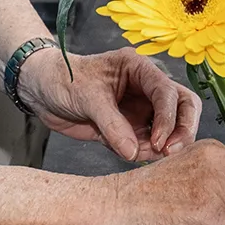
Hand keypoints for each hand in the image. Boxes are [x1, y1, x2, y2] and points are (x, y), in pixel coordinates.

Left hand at [18, 46, 199, 160]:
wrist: (41, 90)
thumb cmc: (62, 79)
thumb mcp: (86, 96)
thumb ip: (111, 124)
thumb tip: (133, 151)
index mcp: (139, 69)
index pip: (168, 92)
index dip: (168, 118)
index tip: (159, 141)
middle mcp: (146, 89)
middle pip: (183, 107)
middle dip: (182, 130)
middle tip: (170, 152)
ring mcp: (140, 110)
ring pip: (170, 128)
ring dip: (164, 145)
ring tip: (142, 154)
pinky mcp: (130, 129)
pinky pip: (149, 144)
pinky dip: (147, 153)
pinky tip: (132, 155)